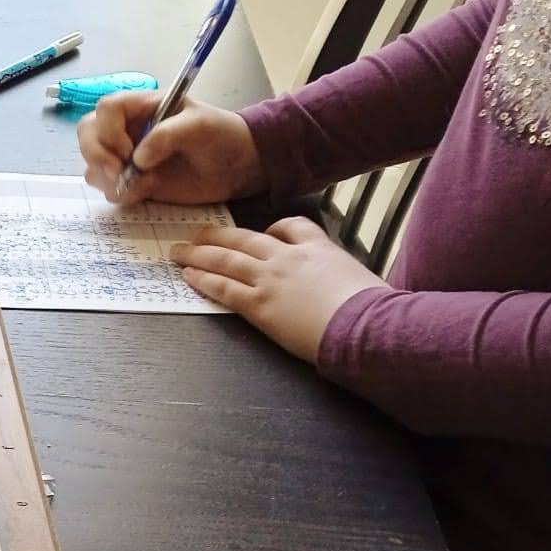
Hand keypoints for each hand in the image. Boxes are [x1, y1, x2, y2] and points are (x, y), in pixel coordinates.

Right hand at [79, 91, 264, 205]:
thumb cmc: (220, 135)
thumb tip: (138, 158)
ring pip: (93, 165)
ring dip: (110, 178)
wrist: (236, 167)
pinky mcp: (132, 181)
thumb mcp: (199, 126)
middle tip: (120, 173)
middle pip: (87, 135)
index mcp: (141, 106)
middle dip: (98, 156)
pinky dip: (122, 193)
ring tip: (145, 183)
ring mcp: (127, 157)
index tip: (128, 150)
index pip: (106, 110)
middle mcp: (128, 129)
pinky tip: (148, 190)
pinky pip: (108, 189)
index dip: (108, 131)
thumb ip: (168, 135)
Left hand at [172, 218, 388, 362]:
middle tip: (196, 233)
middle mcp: (289, 257)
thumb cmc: (371, 307)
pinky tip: (189, 276)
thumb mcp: (360, 277)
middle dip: (217, 235)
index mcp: (318, 247)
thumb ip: (339, 274)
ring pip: (227, 259)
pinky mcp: (261, 305)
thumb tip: (337, 285)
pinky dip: (204, 280)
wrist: (365, 324)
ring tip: (179, 251)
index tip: (262, 233)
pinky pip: (225, 288)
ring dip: (198, 253)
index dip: (272, 229)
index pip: (291, 226)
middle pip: (245, 238)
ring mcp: (272, 280)